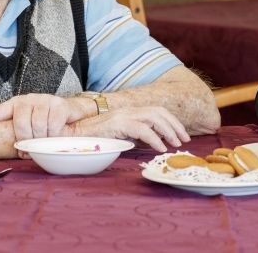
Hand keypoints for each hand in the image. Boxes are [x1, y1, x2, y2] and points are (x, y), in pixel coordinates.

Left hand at [0, 94, 90, 142]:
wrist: (69, 112)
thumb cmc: (43, 118)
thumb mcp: (24, 118)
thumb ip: (7, 116)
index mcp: (19, 102)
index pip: (8, 109)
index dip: (8, 124)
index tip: (15, 142)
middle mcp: (31, 98)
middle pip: (22, 123)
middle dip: (26, 140)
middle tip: (29, 150)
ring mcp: (46, 100)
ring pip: (38, 125)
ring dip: (40, 140)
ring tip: (42, 145)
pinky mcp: (60, 105)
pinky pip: (53, 125)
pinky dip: (52, 136)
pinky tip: (53, 138)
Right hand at [68, 106, 189, 152]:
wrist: (72, 135)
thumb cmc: (94, 139)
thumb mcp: (119, 136)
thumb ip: (134, 136)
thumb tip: (153, 143)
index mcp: (130, 111)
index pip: (157, 110)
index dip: (172, 121)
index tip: (182, 135)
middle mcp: (128, 110)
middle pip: (159, 111)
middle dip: (175, 125)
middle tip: (185, 140)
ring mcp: (123, 115)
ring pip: (154, 117)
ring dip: (168, 131)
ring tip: (176, 144)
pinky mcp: (117, 124)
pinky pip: (142, 129)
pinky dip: (155, 139)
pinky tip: (160, 148)